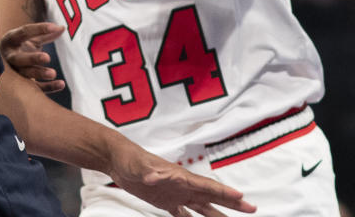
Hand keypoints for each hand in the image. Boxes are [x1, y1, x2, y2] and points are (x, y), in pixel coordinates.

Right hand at [0, 22, 65, 93]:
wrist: (2, 64)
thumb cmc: (19, 48)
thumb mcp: (29, 38)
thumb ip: (44, 34)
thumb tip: (62, 27)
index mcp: (11, 40)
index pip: (24, 32)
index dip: (39, 29)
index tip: (54, 27)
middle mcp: (9, 56)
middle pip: (19, 58)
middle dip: (32, 58)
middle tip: (47, 57)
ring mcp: (14, 72)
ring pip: (25, 74)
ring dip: (39, 73)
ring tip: (53, 73)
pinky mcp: (22, 85)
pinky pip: (35, 87)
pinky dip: (48, 87)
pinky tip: (61, 84)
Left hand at [108, 143, 255, 216]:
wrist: (118, 161)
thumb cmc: (130, 159)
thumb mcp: (139, 166)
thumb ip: (148, 172)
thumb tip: (154, 177)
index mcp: (180, 176)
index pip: (206, 185)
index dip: (223, 191)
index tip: (241, 197)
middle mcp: (182, 186)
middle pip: (211, 196)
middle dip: (231, 202)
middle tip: (252, 208)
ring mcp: (175, 194)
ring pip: (202, 207)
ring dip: (217, 215)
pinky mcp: (165, 201)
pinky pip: (183, 214)